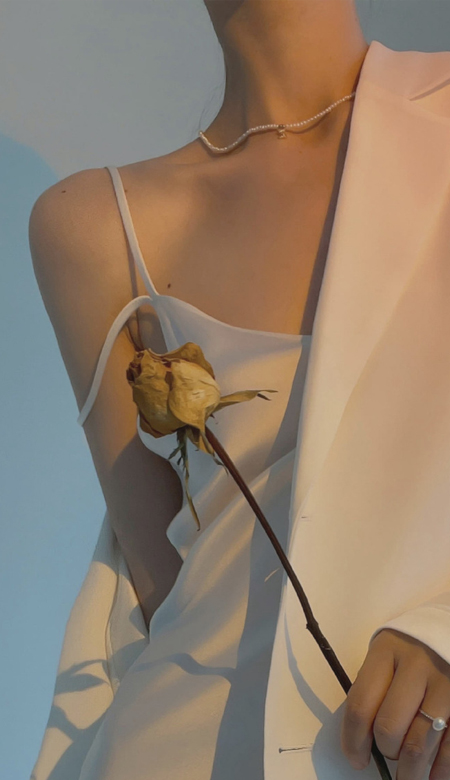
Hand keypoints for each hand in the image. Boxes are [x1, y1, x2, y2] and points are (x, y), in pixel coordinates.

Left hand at [340, 628, 449, 779]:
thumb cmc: (410, 648)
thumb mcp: (386, 653)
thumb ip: (373, 688)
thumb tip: (361, 739)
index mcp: (386, 652)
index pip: (361, 705)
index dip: (354, 740)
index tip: (356, 759)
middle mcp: (416, 666)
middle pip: (390, 728)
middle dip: (386, 753)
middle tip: (388, 757)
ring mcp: (445, 684)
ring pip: (420, 744)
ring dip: (411, 770)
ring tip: (407, 777)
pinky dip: (441, 769)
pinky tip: (434, 776)